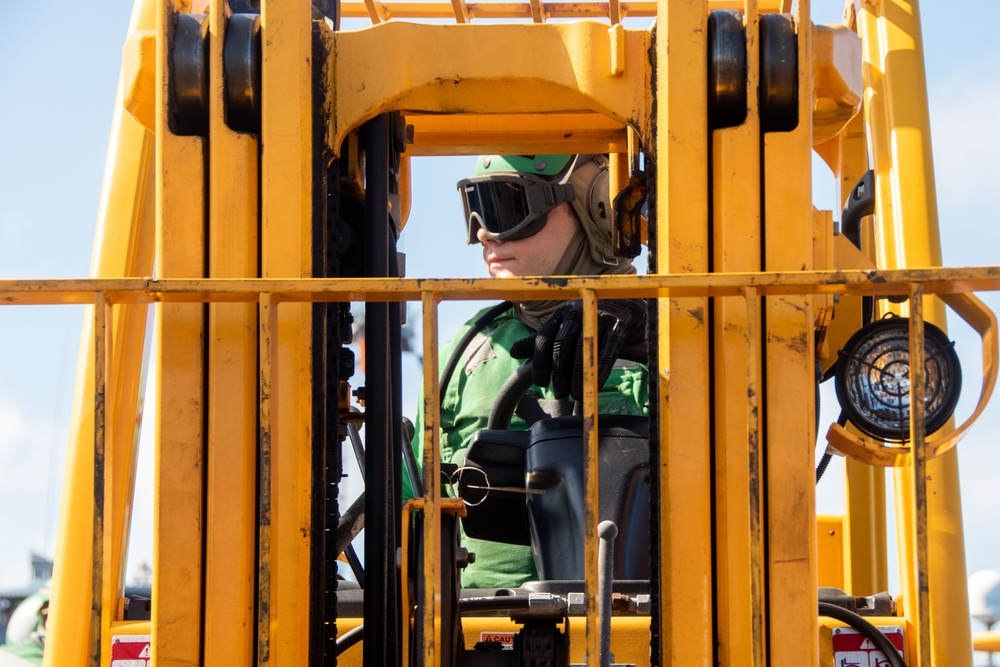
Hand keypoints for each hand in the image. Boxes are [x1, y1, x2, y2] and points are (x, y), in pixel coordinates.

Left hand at [510, 299, 646, 399]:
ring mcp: (601, 316)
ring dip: (578, 376)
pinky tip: (595, 386)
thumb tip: (513, 351)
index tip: (541, 383)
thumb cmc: (593, 321)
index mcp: (562, 312)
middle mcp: (579, 310)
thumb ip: (542, 340)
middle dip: (559, 373)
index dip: (540, 362)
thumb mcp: (565, 326)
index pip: (544, 337)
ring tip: (576, 395)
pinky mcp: (621, 324)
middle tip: (560, 394)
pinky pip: (608, 350)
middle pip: (562, 345)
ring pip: (584, 350)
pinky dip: (600, 371)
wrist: (629, 305)